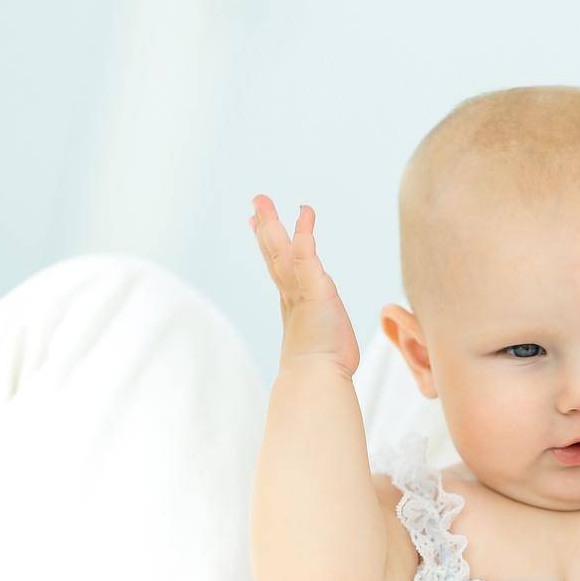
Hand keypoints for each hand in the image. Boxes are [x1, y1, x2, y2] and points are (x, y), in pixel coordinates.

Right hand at [249, 194, 360, 377]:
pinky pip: (307, 257)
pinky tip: (305, 214)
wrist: (316, 379)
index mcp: (293, 304)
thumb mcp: (319, 348)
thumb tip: (319, 364)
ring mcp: (300, 291)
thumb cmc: (322, 370)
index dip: (268, 246)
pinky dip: (305, 235)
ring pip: (283, 251)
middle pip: (274, 254)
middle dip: (266, 228)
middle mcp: (292, 294)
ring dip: (274, 225)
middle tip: (257, 202)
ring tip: (263, 201)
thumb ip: (318, 345)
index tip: (258, 225)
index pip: (279, 268)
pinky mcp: (315, 290)